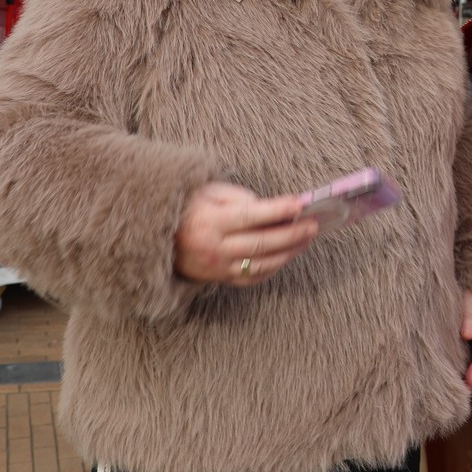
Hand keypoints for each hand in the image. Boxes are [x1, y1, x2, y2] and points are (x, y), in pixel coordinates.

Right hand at [173, 182, 316, 286]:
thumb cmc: (188, 208)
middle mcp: (214, 247)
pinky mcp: (220, 279)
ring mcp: (217, 267)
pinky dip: (273, 268)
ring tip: (307, 239)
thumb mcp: (207, 192)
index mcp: (209, 222)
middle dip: (291, 234)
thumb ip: (238, 198)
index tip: (300, 203)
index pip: (250, 216)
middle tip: (313, 224)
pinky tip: (288, 256)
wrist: (158, 238)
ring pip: (261, 264)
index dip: (277, 210)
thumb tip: (270, 208)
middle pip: (260, 243)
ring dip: (288, 252)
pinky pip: (252, 278)